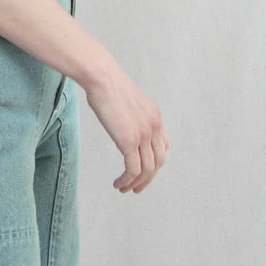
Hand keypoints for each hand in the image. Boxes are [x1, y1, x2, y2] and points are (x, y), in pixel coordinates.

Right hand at [84, 64, 169, 193]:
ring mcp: (143, 135)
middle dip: (148, 178)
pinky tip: (118, 183)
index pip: (163, 146)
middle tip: (136, 187)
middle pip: (158, 162)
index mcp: (155, 116)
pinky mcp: (129, 141)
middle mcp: (154, 126)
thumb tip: (121, 118)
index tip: (143, 169)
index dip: (155, 161)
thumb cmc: (106, 82)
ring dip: (136, 184)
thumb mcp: (126, 97)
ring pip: (147, 170)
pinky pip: (133, 170)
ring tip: (124, 188)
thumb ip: (130, 112)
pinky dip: (127, 181)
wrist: (101, 76)